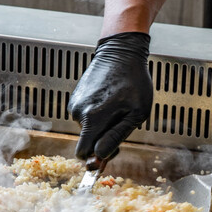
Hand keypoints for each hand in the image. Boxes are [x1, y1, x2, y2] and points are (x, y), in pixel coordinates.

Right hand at [68, 32, 152, 159]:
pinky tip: (108, 102)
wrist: (120, 53)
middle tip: (119, 128)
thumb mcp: (136, 114)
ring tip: (116, 109)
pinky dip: (95, 115)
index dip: (96, 158)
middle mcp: (78, 112)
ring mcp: (75, 104)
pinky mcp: (75, 97)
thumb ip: (116, 137)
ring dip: (100, 126)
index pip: (83, 153)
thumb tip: (100, 156)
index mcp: (92, 118)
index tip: (109, 154)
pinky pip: (84, 116)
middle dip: (100, 142)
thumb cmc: (133, 81)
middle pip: (86, 142)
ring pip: (86, 129)